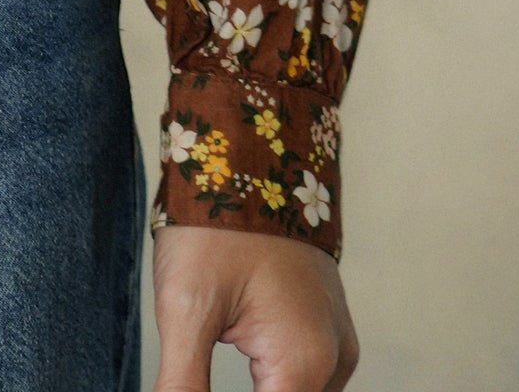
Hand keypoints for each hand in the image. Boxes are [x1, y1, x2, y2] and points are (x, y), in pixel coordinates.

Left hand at [152, 222, 357, 391]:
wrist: (250, 150)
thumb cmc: (215, 222)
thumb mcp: (187, 308)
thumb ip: (183, 385)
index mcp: (304, 363)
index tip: (187, 382)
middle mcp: (333, 362)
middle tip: (190, 375)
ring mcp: (335, 345)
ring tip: (201, 375)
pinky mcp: (326, 329)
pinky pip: (303, 379)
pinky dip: (272, 387)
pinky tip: (242, 378)